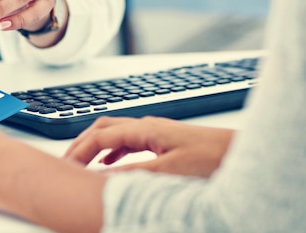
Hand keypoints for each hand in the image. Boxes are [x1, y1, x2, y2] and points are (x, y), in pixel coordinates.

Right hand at [63, 116, 234, 177]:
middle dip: (81, 144)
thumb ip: (134, 174)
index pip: (99, 136)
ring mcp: (154, 132)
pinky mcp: (162, 141)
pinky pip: (127, 143)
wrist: (241, 152)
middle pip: (102, 128)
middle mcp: (146, 126)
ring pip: (114, 135)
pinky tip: (110, 166)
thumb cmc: (213, 157)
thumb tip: (103, 178)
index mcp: (144, 129)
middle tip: (66, 162)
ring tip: (81, 164)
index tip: (64, 166)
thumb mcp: (169, 171)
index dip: (78, 150)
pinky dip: (111, 153)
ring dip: (95, 147)